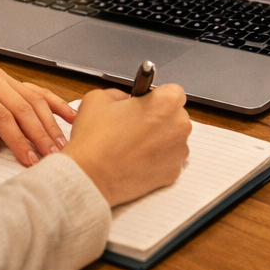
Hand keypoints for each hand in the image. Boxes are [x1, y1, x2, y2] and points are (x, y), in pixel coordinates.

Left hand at [0, 59, 74, 166]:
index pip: (1, 116)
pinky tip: (70, 114)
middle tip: (52, 155)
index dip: (18, 139)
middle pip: (23, 108)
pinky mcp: (12, 79)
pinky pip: (37, 90)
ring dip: (50, 122)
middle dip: (40, 134)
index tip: (30, 158)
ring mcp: (5, 77)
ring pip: (34, 99)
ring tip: (61, 143)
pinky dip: (55, 103)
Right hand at [63, 84, 190, 206]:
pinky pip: (169, 161)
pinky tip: (136, 161)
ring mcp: (179, 152)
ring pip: (173, 140)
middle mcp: (180, 126)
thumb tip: (126, 100)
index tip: (145, 105)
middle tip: (134, 126)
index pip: (173, 92)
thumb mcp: (99, 98)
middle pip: (175, 116)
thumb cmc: (94, 139)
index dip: (156, 98)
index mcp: (167, 102)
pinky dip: (157, 160)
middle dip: (159, 119)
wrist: (89, 177)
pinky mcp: (173, 173)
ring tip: (133, 146)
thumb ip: (120, 94)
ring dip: (159, 140)